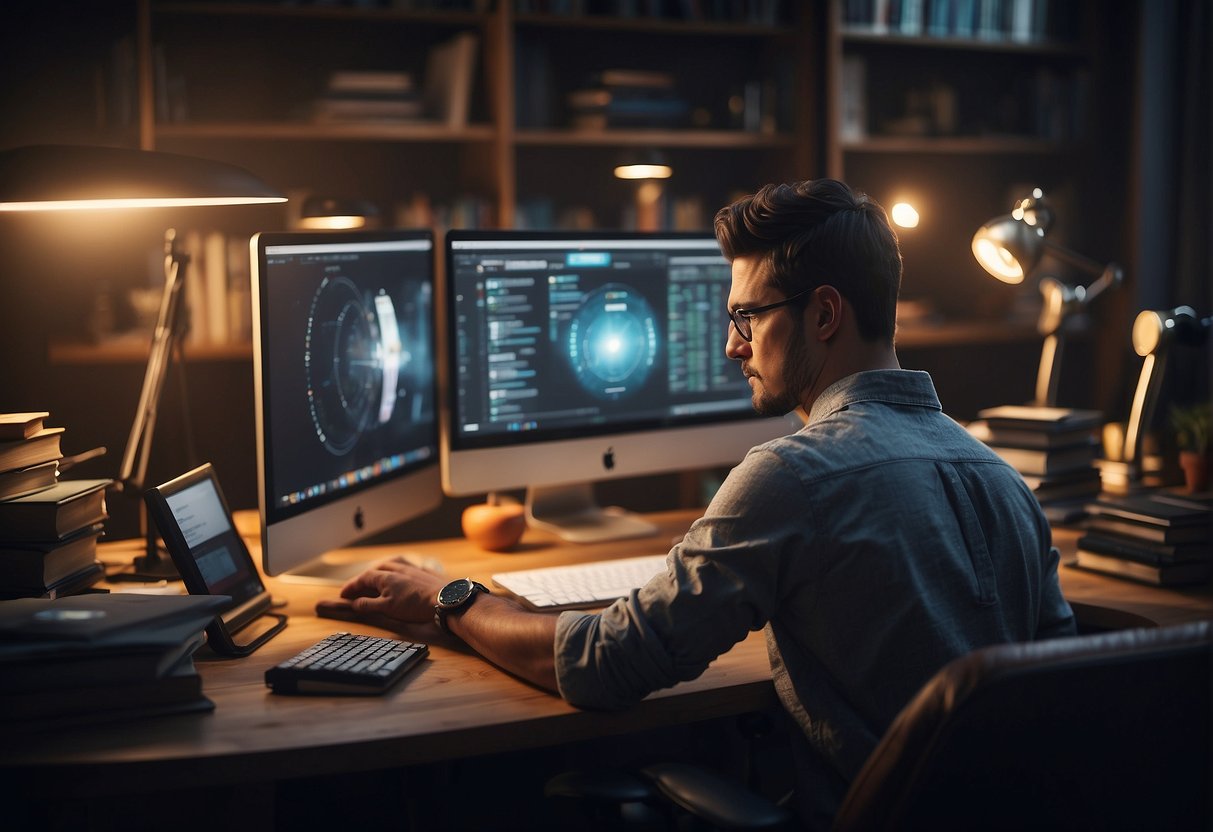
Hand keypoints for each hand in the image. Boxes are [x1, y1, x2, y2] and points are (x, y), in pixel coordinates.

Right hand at [315, 557, 447, 640]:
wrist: (444, 599)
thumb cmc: (416, 605)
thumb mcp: (387, 608)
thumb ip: (369, 605)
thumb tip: (355, 603)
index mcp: (386, 577)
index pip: (363, 578)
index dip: (352, 586)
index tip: (343, 594)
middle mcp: (397, 568)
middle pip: (375, 570)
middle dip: (364, 578)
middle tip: (356, 588)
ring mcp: (411, 569)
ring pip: (391, 564)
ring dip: (380, 570)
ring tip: (375, 577)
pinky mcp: (424, 572)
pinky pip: (406, 566)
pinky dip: (397, 569)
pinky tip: (400, 574)